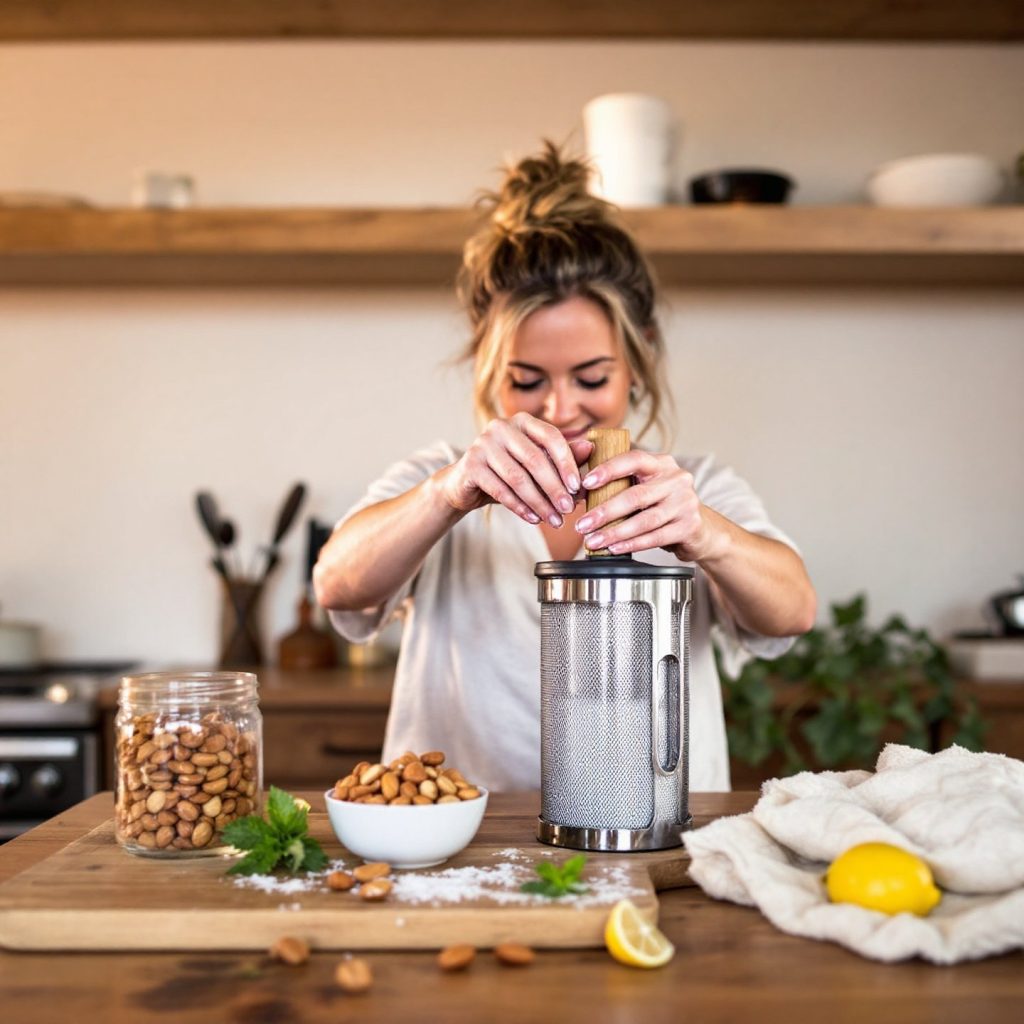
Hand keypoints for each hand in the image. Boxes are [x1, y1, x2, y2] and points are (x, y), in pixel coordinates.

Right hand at [439, 413, 592, 526]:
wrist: (466, 484)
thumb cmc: (508, 472)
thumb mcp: (537, 464)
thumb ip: (562, 456)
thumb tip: (591, 448)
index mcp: (522, 421)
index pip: (551, 437)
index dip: (567, 462)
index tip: (578, 487)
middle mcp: (501, 426)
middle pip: (535, 459)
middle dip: (554, 488)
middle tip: (568, 509)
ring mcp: (482, 444)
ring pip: (518, 478)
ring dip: (539, 502)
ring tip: (554, 520)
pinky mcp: (470, 465)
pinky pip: (500, 490)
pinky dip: (520, 507)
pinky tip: (533, 519)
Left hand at [575, 450, 716, 560]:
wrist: (700, 529)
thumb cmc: (663, 505)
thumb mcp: (645, 488)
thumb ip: (617, 484)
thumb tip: (578, 491)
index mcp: (662, 464)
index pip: (634, 459)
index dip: (609, 470)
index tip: (586, 483)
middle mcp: (677, 479)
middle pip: (636, 495)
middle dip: (605, 511)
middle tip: (582, 524)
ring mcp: (685, 502)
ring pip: (644, 520)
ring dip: (615, 533)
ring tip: (594, 541)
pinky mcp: (689, 526)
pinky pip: (655, 537)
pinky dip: (632, 544)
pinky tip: (615, 548)